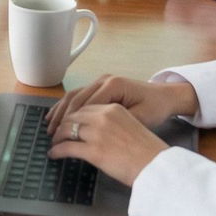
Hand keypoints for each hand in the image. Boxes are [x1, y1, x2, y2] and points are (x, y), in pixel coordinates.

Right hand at [47, 73, 196, 137]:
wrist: (166, 96)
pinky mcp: (101, 86)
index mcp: (113, 85)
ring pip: (74, 94)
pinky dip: (67, 105)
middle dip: (62, 116)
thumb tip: (96, 135)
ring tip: (49, 125)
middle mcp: (104, 80)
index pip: (85, 104)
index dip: (71, 120)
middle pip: (76, 97)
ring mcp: (101, 81)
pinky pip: (80, 94)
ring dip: (61, 110)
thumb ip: (117, 124)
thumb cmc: (155, 107)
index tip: (61, 135)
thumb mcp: (140, 118)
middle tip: (51, 133)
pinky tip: (59, 115)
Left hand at [47, 102, 169, 187]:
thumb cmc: (148, 151)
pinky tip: (54, 154)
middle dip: (62, 124)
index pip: (85, 107)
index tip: (66, 121)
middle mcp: (103, 117)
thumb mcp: (131, 126)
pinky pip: (67, 148)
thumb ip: (113, 123)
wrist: (158, 166)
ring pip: (67, 130)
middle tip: (56, 132)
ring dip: (57, 137)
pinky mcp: (93, 151)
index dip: (72, 115)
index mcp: (113, 109)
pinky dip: (57, 150)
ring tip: (54, 143)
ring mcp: (97, 133)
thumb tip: (98, 130)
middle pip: (73, 116)